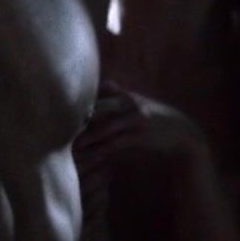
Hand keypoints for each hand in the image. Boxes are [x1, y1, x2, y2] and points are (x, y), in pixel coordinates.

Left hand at [73, 82, 209, 221]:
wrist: (182, 132)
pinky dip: (99, 151)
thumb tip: (103, 83)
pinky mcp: (139, 136)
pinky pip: (114, 145)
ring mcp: (134, 119)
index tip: (59, 113)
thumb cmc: (157, 117)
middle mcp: (129, 104)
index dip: (79, 106)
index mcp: (126, 95)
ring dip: (85, 139)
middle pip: (97, 111)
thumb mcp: (139, 102)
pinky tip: (88, 157)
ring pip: (103, 129)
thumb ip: (120, 94)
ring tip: (68, 146)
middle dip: (78, 122)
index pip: (97, 98)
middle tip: (57, 130)